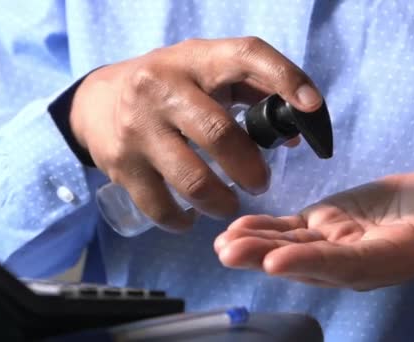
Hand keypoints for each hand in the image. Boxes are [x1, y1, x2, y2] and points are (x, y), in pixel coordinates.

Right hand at [69, 37, 321, 231]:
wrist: (101, 100)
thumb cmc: (173, 86)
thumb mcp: (208, 73)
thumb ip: (256, 93)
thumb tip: (297, 134)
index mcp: (196, 59)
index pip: (246, 57)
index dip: (284, 79)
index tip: (312, 108)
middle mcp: (162, 87)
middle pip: (219, 134)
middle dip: (251, 169)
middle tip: (260, 183)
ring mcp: (138, 127)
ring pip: (192, 179)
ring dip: (222, 202)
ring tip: (229, 203)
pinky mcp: (121, 164)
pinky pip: (160, 207)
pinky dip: (184, 221)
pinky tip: (192, 217)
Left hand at [214, 166, 413, 289]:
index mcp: (390, 256)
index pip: (348, 265)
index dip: (312, 263)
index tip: (277, 260)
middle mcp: (357, 259)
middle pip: (307, 262)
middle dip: (266, 258)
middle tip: (229, 252)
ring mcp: (337, 243)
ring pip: (292, 247)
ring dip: (256, 246)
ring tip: (222, 243)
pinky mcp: (326, 225)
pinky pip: (291, 229)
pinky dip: (264, 229)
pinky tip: (236, 228)